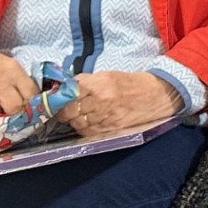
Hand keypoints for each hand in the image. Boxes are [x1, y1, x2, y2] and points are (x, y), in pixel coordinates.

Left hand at [68, 71, 183, 134]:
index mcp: (99, 84)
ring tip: (74, 116)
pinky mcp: (110, 129)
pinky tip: (85, 122)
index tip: (54, 99)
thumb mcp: (106, 76)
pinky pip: (88, 131)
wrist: (152, 95)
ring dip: (72, 120)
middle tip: (61, 110)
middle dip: (62, 111)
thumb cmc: (128, 84)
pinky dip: (82, 128)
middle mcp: (101, 101)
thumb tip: (66, 87)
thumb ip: (85, 82)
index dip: (59, 98)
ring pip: (77, 123)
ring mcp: (105, 117)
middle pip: (70, 110)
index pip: (70, 93)